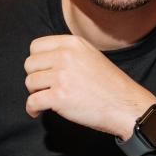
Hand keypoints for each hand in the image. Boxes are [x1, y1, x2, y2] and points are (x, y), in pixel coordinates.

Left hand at [24, 35, 155, 138]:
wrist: (126, 105)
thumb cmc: (110, 84)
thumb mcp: (91, 55)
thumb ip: (68, 52)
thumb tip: (43, 59)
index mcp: (73, 43)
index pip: (35, 46)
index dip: (37, 61)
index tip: (43, 72)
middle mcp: (65, 56)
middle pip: (29, 64)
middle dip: (35, 78)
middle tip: (45, 88)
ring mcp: (62, 76)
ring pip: (29, 83)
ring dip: (35, 94)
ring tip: (46, 100)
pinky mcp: (59, 97)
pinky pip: (32, 102)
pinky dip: (32, 109)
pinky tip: (38, 112)